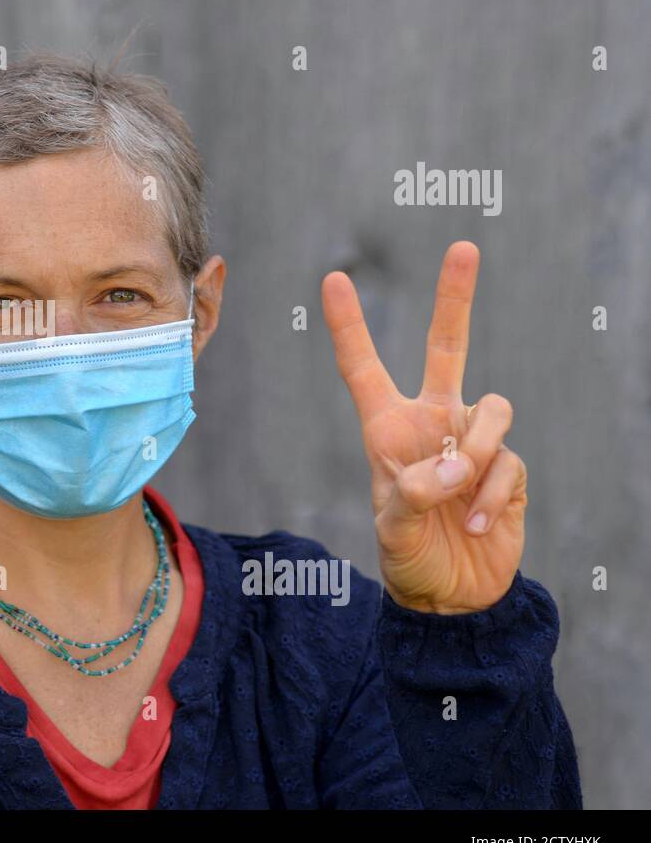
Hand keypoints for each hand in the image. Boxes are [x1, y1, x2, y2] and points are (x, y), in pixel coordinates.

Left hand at [321, 241, 526, 613]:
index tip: (334, 278)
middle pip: (448, 347)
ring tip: (456, 498)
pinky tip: (474, 525)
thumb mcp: (391, 528)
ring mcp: (473, 441)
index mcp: (388, 428)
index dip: (349, 326)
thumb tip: (451, 464)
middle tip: (463, 247)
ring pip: (492, 408)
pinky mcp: (509, 467)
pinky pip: (508, 461)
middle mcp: (433, 422)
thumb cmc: (409, 556)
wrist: (454, 595)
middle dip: (455, 298)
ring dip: (476, 453)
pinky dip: (490, 495)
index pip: (364, 369)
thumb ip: (411, 494)